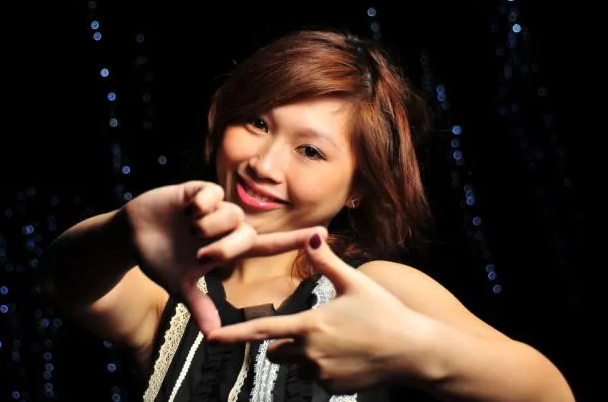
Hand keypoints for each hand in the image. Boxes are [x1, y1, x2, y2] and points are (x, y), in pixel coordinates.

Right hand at [121, 181, 326, 335]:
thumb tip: (213, 336)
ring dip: (206, 227)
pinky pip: (211, 195)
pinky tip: (185, 209)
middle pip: (245, 234)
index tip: (323, 234)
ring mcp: (215, 208)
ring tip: (187, 228)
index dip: (294, 240)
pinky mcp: (199, 190)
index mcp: (229, 248)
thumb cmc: (160, 258)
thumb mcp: (180, 285)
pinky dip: (197, 205)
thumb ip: (200, 306)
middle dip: (222, 247)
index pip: (268, 245)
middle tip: (198, 253)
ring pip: (231, 215)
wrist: (133, 236)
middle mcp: (228, 227)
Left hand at [207, 234, 432, 393]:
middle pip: (276, 349)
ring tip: (335, 340)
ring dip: (303, 354)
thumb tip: (311, 237)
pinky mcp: (332, 387)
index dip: (234, 335)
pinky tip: (345, 354)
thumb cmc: (385, 313)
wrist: (413, 352)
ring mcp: (321, 374)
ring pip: (295, 365)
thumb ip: (327, 262)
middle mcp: (310, 354)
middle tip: (311, 326)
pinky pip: (314, 377)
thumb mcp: (355, 282)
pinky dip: (321, 367)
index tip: (211, 337)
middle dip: (283, 340)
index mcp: (310, 326)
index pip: (262, 330)